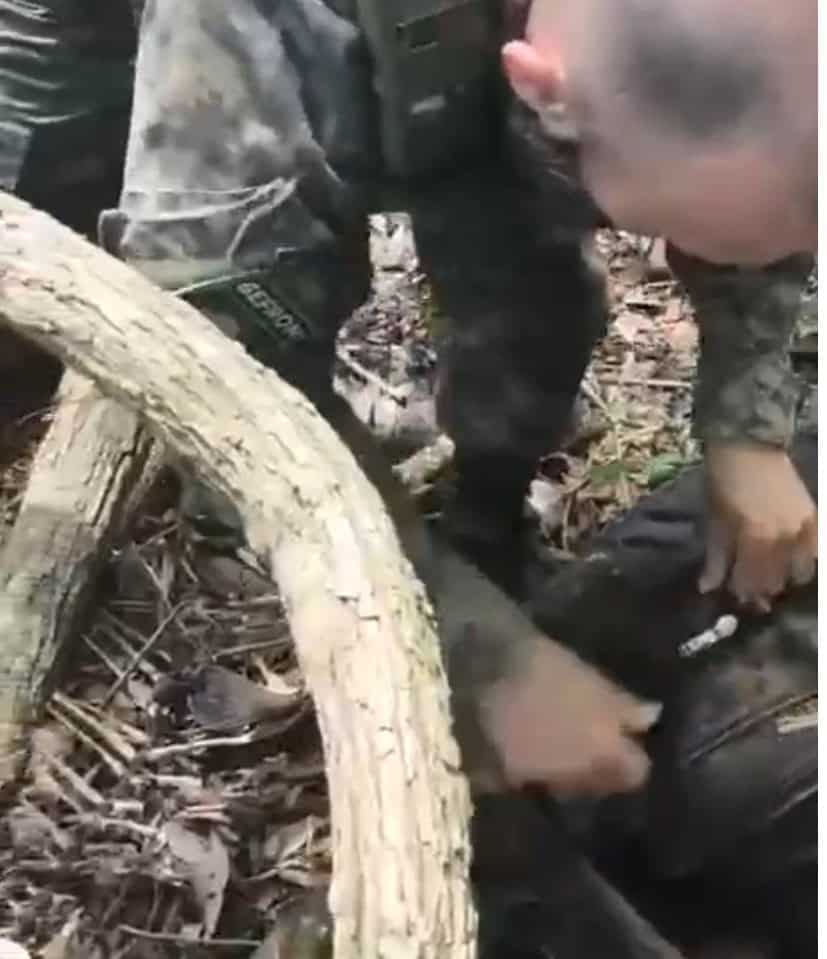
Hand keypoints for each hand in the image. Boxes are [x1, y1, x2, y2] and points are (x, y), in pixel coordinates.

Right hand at [480, 635, 660, 797]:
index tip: (629, 733)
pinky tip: (529, 738)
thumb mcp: (587, 678)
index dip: (634, 751)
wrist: (470, 683)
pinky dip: (535, 763)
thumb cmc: (540, 672)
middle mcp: (578, 780)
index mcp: (606, 753)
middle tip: (594, 732)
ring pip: (565, 780)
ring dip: (567, 763)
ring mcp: (540, 784)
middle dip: (601, 761)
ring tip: (558, 733)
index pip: (638, 771)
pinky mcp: (504, 783)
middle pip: (600, 780)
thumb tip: (653, 719)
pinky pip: (532, 776)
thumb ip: (623, 705)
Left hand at [700, 443, 816, 609]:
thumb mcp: (715, 521)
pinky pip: (814, 554)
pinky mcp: (815, 519)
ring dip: (783, 579)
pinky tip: (789, 563)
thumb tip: (707, 588)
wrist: (748, 447)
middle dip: (761, 591)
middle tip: (749, 590)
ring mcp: (804, 529)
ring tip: (768, 575)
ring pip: (799, 573)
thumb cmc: (724, 482)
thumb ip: (716, 558)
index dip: (742, 594)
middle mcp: (785, 538)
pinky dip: (803, 563)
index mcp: (756, 538)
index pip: (752, 582)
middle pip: (776, 582)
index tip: (734, 596)